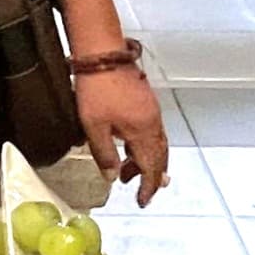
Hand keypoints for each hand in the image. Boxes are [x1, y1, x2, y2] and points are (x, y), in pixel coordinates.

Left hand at [78, 61, 171, 204]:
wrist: (102, 53)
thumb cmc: (96, 89)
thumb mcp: (94, 126)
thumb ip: (104, 153)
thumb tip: (111, 176)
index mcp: (143, 131)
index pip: (152, 167)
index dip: (148, 187)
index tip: (143, 201)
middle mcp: (153, 122)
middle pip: (159, 156)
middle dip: (150, 175)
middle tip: (136, 188)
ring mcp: (152, 110)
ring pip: (157, 143)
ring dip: (145, 160)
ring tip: (126, 170)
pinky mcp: (146, 101)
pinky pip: (152, 131)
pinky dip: (145, 145)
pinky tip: (129, 145)